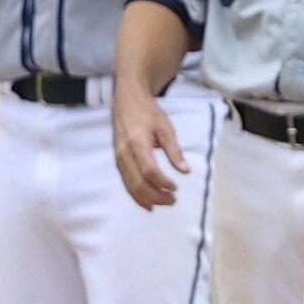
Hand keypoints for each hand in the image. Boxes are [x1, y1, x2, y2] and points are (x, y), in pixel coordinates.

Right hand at [112, 86, 185, 210]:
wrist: (126, 100)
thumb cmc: (147, 112)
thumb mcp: (165, 127)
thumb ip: (174, 150)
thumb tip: (185, 170)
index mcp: (138, 142)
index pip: (149, 171)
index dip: (163, 183)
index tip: (176, 187)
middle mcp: (125, 153)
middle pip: (138, 183)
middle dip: (156, 196)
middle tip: (172, 200)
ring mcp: (119, 157)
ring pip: (130, 186)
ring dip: (146, 198)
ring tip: (163, 203)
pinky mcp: (117, 160)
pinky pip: (126, 182)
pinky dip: (137, 194)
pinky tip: (148, 200)